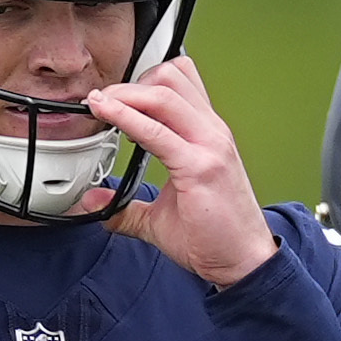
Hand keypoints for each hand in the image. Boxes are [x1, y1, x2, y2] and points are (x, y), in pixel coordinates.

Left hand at [80, 57, 279, 287]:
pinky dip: (126, 117)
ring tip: (101, 106)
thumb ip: (127, 206)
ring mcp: (210, 146)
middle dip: (128, 84)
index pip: (180, 82)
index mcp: (207, 135)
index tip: (112, 98)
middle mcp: (211, 133)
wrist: (244, 262)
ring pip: (165, 93)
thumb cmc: (216, 236)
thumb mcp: (161, 215)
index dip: (142, 81)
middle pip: (170, 77)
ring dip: (125, 94)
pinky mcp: (201, 167)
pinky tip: (107, 116)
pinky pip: (157, 131)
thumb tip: (95, 203)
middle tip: (102, 101)